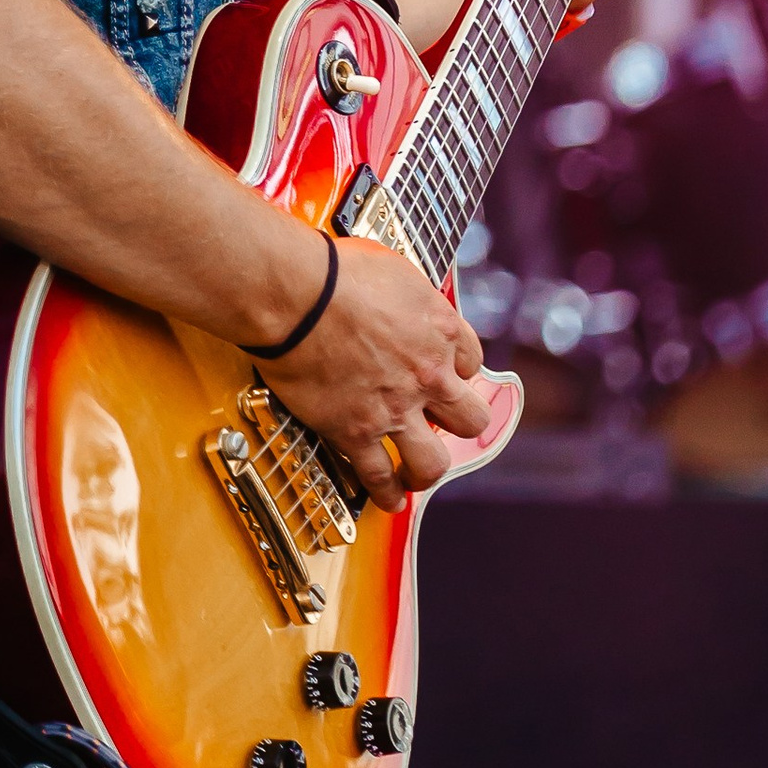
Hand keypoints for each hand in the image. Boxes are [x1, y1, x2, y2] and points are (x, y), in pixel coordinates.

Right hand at [263, 234, 493, 510]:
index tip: (443, 374)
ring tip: (418, 474)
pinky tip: (387, 500)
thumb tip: (402, 299)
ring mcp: (395, 408)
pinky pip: (380, 476)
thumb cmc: (334, 271)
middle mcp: (428, 374)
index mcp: (441, 329)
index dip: (456, 369)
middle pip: (470, 418)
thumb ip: (410, 296)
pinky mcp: (358, 431)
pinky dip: (385, 493)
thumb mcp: (394, 268)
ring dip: (427, 470)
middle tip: (442, 425)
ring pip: (433, 462)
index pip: (471, 361)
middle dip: (458, 423)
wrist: (296, 294)